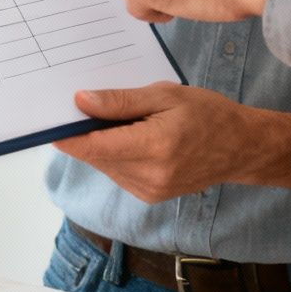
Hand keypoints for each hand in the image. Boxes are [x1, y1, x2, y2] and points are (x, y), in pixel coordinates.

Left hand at [52, 83, 262, 203]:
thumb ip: (120, 102)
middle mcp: (148, 176)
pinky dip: (117, 155)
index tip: (49, 121)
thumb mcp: (165, 96)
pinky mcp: (149, 196)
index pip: (94, 146)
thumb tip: (81, 102)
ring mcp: (149, 191)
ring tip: (128, 122)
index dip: (67, 135)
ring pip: (105, 165)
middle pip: (96, 156)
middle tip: (92, 106)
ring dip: (104, 144)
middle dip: (88, 133)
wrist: (241, 148)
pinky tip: (136, 138)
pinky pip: (118, 173)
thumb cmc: (207, 114)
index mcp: (153, 147)